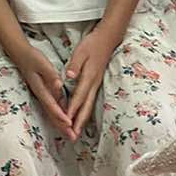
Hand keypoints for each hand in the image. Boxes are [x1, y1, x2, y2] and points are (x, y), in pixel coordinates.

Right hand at [14, 42, 76, 141]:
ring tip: (71, 136)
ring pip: (53, 113)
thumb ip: (51, 75)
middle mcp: (41, 95)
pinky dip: (60, 117)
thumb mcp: (42, 64)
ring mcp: (43, 95)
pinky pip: (53, 108)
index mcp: (41, 88)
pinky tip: (66, 123)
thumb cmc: (32, 58)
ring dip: (61, 125)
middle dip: (62, 127)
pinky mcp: (45, 93)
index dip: (60, 115)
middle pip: (52, 114)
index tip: (69, 123)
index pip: (52, 104)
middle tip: (72, 138)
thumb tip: (59, 85)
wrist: (21, 54)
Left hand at [64, 24, 115, 139]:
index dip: (72, 109)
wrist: (108, 39)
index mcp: (89, 77)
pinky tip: (81, 118)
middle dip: (79, 122)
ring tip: (76, 132)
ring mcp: (96, 85)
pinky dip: (85, 112)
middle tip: (73, 135)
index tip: (66, 121)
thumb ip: (75, 65)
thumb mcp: (81, 52)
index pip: (78, 96)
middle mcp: (94, 84)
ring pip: (89, 106)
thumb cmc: (93, 44)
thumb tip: (69, 76)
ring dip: (82, 120)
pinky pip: (90, 102)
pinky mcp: (96, 84)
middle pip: (86, 107)